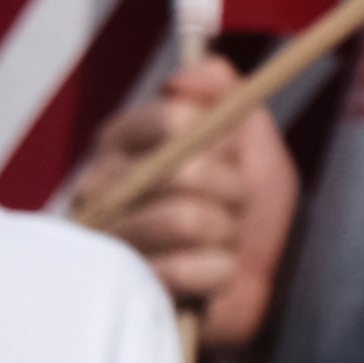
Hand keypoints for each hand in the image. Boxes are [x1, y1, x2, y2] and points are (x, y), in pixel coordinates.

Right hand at [92, 54, 294, 348]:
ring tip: (222, 243)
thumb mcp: (251, 141)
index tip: (237, 154)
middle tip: (237, 206)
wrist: (261, 283)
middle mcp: (101, 184)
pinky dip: (216, 273)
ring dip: (227, 234)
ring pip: (183, 219)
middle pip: (182, 169)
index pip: (175, 118)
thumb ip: (224, 93)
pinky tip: (212, 277)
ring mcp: (105, 238)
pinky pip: (181, 270)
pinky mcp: (120, 288)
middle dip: (233, 190)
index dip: (224, 139)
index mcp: (124, 140)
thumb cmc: (249, 206)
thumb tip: (185, 74)